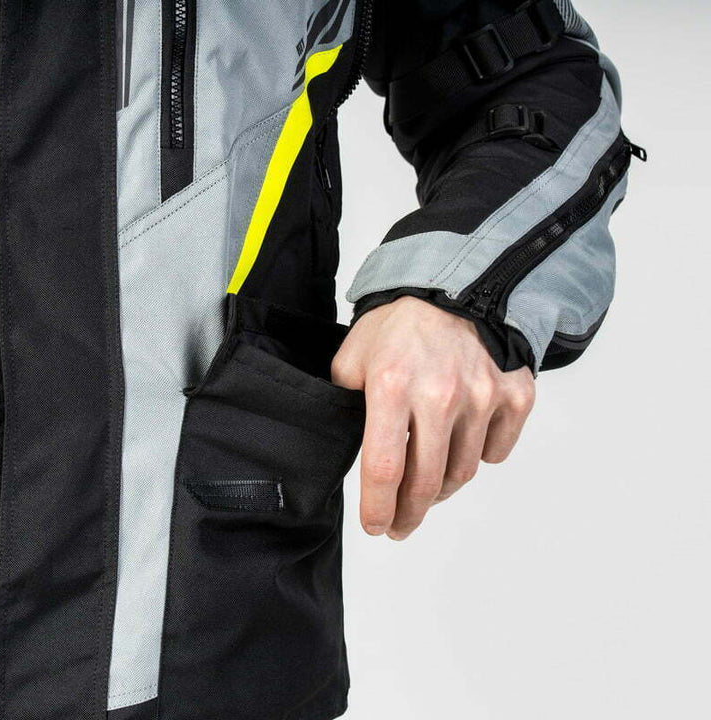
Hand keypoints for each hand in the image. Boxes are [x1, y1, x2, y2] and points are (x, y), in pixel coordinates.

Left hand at [332, 296, 534, 540]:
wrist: (458, 284)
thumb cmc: (400, 324)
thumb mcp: (354, 357)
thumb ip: (345, 404)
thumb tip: (347, 449)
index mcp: (391, 386)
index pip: (384, 468)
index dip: (379, 508)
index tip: (376, 526)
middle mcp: (440, 394)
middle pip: (427, 482)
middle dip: (410, 514)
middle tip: (400, 524)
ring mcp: (483, 396)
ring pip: (463, 472)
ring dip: (442, 488)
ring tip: (428, 484)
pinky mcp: (515, 395)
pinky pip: (496, 450)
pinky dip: (479, 456)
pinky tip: (462, 445)